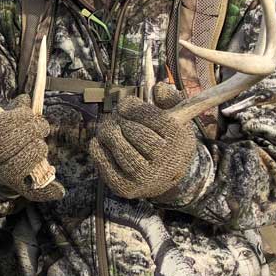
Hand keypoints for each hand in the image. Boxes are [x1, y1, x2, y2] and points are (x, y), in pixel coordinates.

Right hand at [0, 95, 64, 201]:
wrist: (2, 164)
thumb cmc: (10, 136)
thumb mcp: (10, 119)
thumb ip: (17, 108)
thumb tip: (26, 98)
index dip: (14, 118)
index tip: (29, 114)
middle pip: (8, 143)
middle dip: (30, 132)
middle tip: (42, 127)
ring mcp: (1, 172)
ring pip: (18, 163)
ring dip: (35, 150)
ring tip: (40, 145)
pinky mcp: (15, 185)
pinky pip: (28, 186)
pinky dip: (45, 185)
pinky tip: (55, 179)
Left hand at [89, 85, 196, 199]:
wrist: (164, 178)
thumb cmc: (168, 141)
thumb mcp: (178, 119)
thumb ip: (171, 98)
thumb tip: (158, 87)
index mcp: (177, 141)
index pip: (148, 116)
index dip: (132, 106)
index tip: (127, 105)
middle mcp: (163, 161)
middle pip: (131, 130)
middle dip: (119, 118)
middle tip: (116, 116)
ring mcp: (143, 177)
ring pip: (116, 144)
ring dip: (107, 130)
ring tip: (108, 127)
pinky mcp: (124, 187)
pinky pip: (103, 160)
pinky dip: (97, 147)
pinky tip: (101, 142)